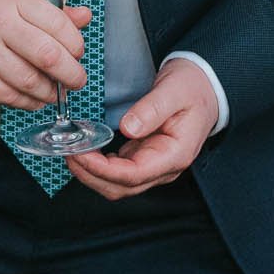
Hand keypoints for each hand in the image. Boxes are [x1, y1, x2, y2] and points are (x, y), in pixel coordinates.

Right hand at [0, 0, 88, 110]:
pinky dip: (28, 102)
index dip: (76, 44)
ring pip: (30, 81)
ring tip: (55, 91)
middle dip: (71, 74)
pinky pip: (9, 96)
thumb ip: (49, 11)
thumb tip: (84, 17)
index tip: (78, 52)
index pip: (57, 24)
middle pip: (48, 55)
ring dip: (50, 92)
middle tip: (77, 79)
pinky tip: (34, 98)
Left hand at [65, 58, 215, 201]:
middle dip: (90, 175)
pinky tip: (84, 150)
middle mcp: (164, 167)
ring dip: (91, 174)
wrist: (206, 86)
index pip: (134, 175)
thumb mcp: (174, 90)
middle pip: (122, 187)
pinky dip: (98, 166)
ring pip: (117, 184)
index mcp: (175, 155)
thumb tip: (128, 127)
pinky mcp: (144, 157)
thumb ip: (152, 109)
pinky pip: (118, 172)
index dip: (103, 170)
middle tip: (67, 153)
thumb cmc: (193, 87)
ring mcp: (154, 165)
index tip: (80, 154)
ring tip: (70, 152)